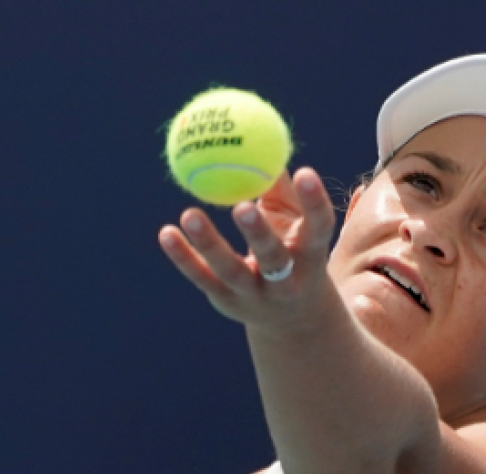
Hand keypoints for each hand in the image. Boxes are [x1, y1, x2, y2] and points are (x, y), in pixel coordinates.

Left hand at [158, 167, 338, 332]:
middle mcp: (288, 282)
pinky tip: (166, 233)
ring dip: (210, 244)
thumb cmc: (293, 252)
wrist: (291, 318)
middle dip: (259, 234)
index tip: (306, 172)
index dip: (315, 202)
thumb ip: (280, 189)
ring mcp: (256, 296)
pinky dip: (183, 256)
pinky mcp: (227, 303)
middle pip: (274, 259)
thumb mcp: (295, 225)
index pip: (319, 229)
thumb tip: (265, 142)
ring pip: (231, 271)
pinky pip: (203, 278)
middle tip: (240, 205)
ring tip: (189, 214)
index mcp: (311, 257)